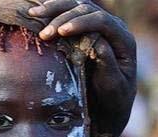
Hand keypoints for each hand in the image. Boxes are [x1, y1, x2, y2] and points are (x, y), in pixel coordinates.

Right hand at [29, 0, 136, 136]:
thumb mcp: (113, 87)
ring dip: (54, 9)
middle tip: (45, 34)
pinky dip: (52, 10)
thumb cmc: (113, 100)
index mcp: (123, 40)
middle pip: (87, 9)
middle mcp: (113, 27)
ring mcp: (98, 24)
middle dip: (63, 18)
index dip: (81, 23)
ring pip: (76, 5)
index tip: (61, 32)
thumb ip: (109, 65)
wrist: (109, 105)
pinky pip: (68, 11)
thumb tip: (99, 43)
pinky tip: (37, 12)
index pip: (102, 21)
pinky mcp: (85, 26)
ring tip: (33, 15)